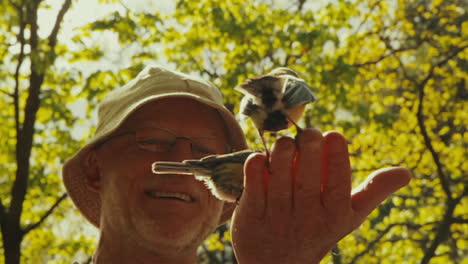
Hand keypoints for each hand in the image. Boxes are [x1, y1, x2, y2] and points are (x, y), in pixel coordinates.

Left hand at [230, 129, 410, 263]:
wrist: (278, 263)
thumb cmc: (318, 230)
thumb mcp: (348, 216)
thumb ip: (373, 192)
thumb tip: (406, 173)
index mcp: (334, 216)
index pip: (338, 184)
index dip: (336, 157)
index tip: (334, 135)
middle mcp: (306, 220)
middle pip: (306, 181)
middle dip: (307, 149)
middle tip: (308, 132)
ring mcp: (277, 220)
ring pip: (279, 182)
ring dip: (281, 155)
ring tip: (285, 141)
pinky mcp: (252, 218)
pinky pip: (252, 189)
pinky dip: (255, 169)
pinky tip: (259, 157)